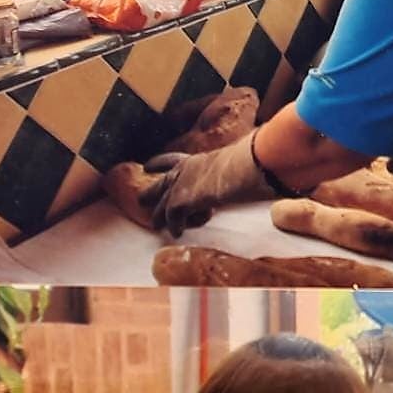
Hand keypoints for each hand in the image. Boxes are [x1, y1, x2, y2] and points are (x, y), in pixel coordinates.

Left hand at [139, 136, 272, 237]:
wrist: (241, 168)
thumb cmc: (246, 164)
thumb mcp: (233, 166)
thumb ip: (231, 171)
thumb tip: (251, 171)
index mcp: (194, 160)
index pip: (171, 160)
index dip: (158, 163)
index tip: (147, 166)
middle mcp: (182, 172)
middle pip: (159, 184)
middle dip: (150, 193)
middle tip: (141, 200)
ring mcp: (178, 187)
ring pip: (161, 206)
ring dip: (159, 218)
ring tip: (156, 226)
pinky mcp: (179, 203)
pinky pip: (173, 220)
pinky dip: (177, 227)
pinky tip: (178, 233)